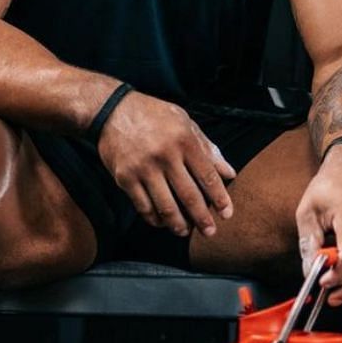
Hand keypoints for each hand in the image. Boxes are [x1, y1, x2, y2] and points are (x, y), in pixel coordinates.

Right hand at [96, 91, 234, 236]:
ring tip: (185, 231)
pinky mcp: (124, 177)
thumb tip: (230, 173)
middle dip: (202, 218)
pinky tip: (162, 223)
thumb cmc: (154, 116)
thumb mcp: (186, 123)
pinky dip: (154, 218)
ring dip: (178, 224)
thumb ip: (208, 149)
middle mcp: (165, 156)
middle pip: (189, 195)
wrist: (111, 110)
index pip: (208, 177)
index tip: (227, 214)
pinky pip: (142, 206)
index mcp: (184, 141)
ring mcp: (143, 168)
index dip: (220, 198)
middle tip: (210, 232)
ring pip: (165, 205)